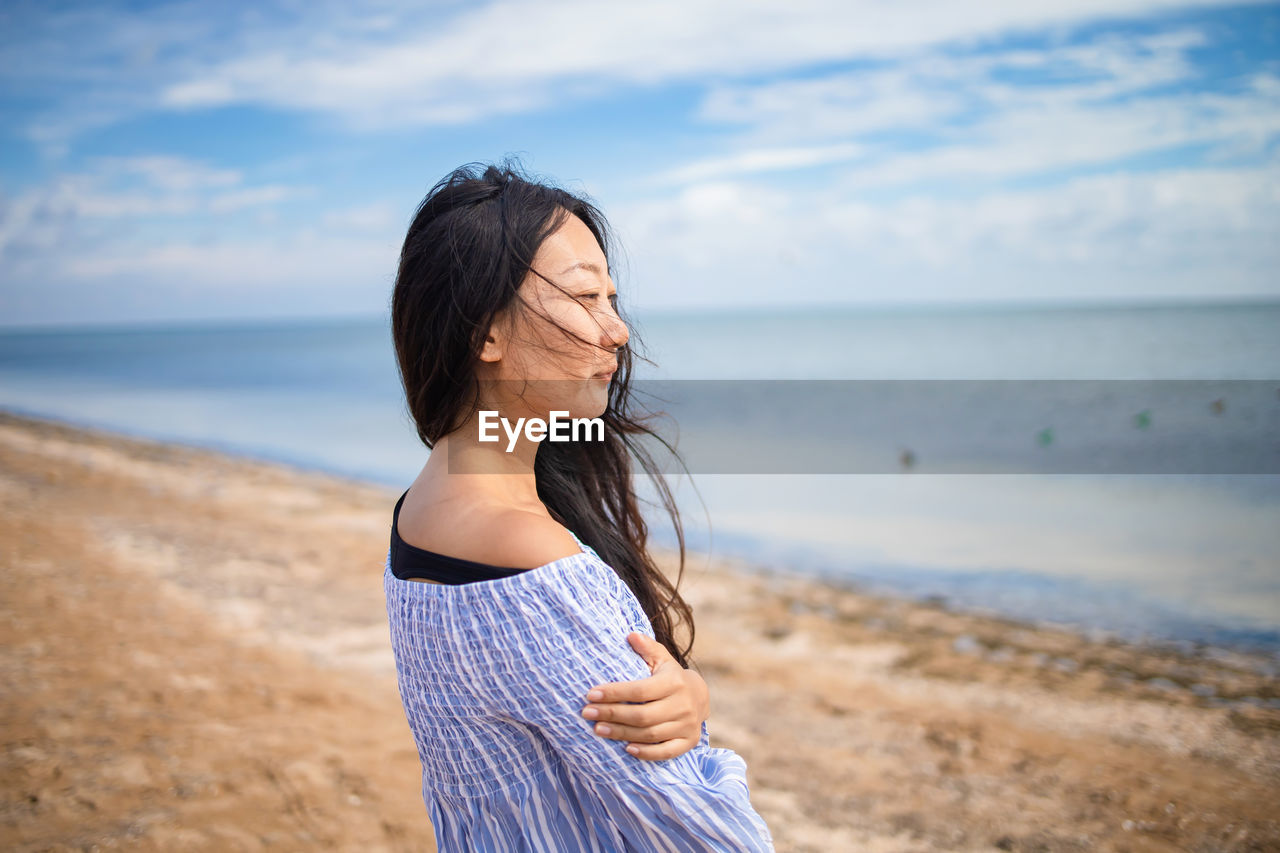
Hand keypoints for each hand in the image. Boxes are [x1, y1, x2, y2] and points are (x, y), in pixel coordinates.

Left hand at [581, 632, 710, 760]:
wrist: (700, 696)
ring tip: (598, 729)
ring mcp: (687, 725)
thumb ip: (647, 647)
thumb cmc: (671, 676)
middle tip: (587, 713)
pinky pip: (665, 752)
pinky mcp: (688, 742)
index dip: (615, 693)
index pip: (640, 690)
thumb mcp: (662, 658)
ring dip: (621, 733)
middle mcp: (683, 705)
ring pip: (650, 734)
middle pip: (642, 715)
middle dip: (612, 714)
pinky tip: (626, 748)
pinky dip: (646, 752)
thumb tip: (630, 636)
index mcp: (674, 682)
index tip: (591, 694)